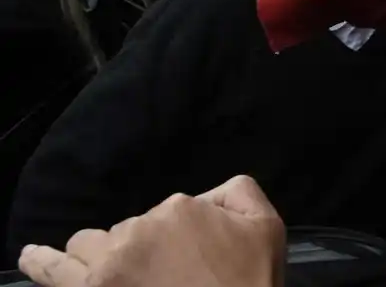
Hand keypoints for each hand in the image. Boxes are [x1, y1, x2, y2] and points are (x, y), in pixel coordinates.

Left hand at [18, 176, 284, 286]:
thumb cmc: (250, 282)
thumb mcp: (267, 228)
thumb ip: (239, 194)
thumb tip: (211, 194)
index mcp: (180, 208)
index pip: (169, 213)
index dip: (182, 238)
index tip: (196, 261)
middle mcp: (139, 228)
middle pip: (129, 229)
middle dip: (142, 247)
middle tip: (167, 277)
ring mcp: (110, 263)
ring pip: (90, 245)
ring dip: (99, 255)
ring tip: (113, 274)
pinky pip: (53, 271)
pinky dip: (41, 262)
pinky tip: (31, 256)